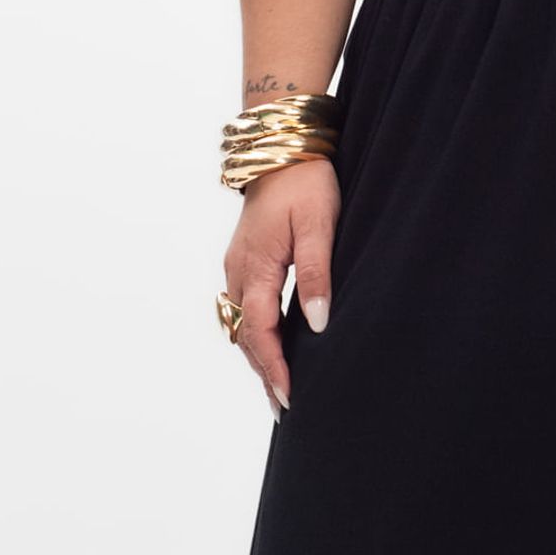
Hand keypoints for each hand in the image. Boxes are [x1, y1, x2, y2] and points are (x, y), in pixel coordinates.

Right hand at [222, 158, 340, 419]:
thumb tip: (317, 325)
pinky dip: (255, 332)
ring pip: (241, 323)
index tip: (289, 398)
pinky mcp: (243, 257)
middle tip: (284, 408)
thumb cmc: (305, 183)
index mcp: (256, 268)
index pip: (261, 333)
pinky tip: (270, 342)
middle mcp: (238, 272)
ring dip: (257, 355)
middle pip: (246, 335)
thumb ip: (316, 275)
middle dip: (264, 372)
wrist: (281, 148)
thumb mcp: (318, 226)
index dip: (275, 369)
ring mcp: (237, 265)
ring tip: (277, 386)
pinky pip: (244, 306)